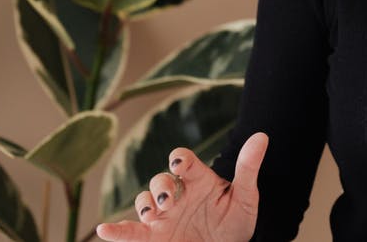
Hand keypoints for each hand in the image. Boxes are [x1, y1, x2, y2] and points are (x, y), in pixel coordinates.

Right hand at [96, 132, 268, 241]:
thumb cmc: (236, 220)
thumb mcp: (246, 196)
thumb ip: (248, 168)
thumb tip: (263, 136)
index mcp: (197, 180)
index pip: (184, 162)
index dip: (180, 160)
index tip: (180, 164)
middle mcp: (177, 195)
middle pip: (160, 181)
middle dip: (161, 187)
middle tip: (168, 200)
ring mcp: (164, 216)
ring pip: (145, 202)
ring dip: (145, 205)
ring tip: (153, 214)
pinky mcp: (154, 237)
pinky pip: (131, 233)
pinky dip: (115, 231)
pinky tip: (104, 230)